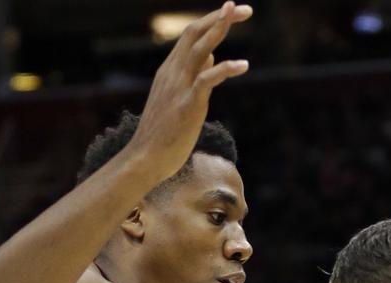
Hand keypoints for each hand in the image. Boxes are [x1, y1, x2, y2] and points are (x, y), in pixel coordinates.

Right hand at [127, 1, 252, 179]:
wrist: (145, 159)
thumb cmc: (164, 134)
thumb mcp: (179, 98)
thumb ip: (196, 76)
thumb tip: (213, 57)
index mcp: (170, 70)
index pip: (191, 35)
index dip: (212, 21)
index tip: (233, 12)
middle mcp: (173, 72)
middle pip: (194, 33)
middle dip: (220, 17)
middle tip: (245, 7)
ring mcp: (179, 87)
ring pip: (200, 48)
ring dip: (220, 28)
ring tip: (240, 14)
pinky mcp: (188, 104)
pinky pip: (206, 80)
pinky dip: (226, 69)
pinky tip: (244, 65)